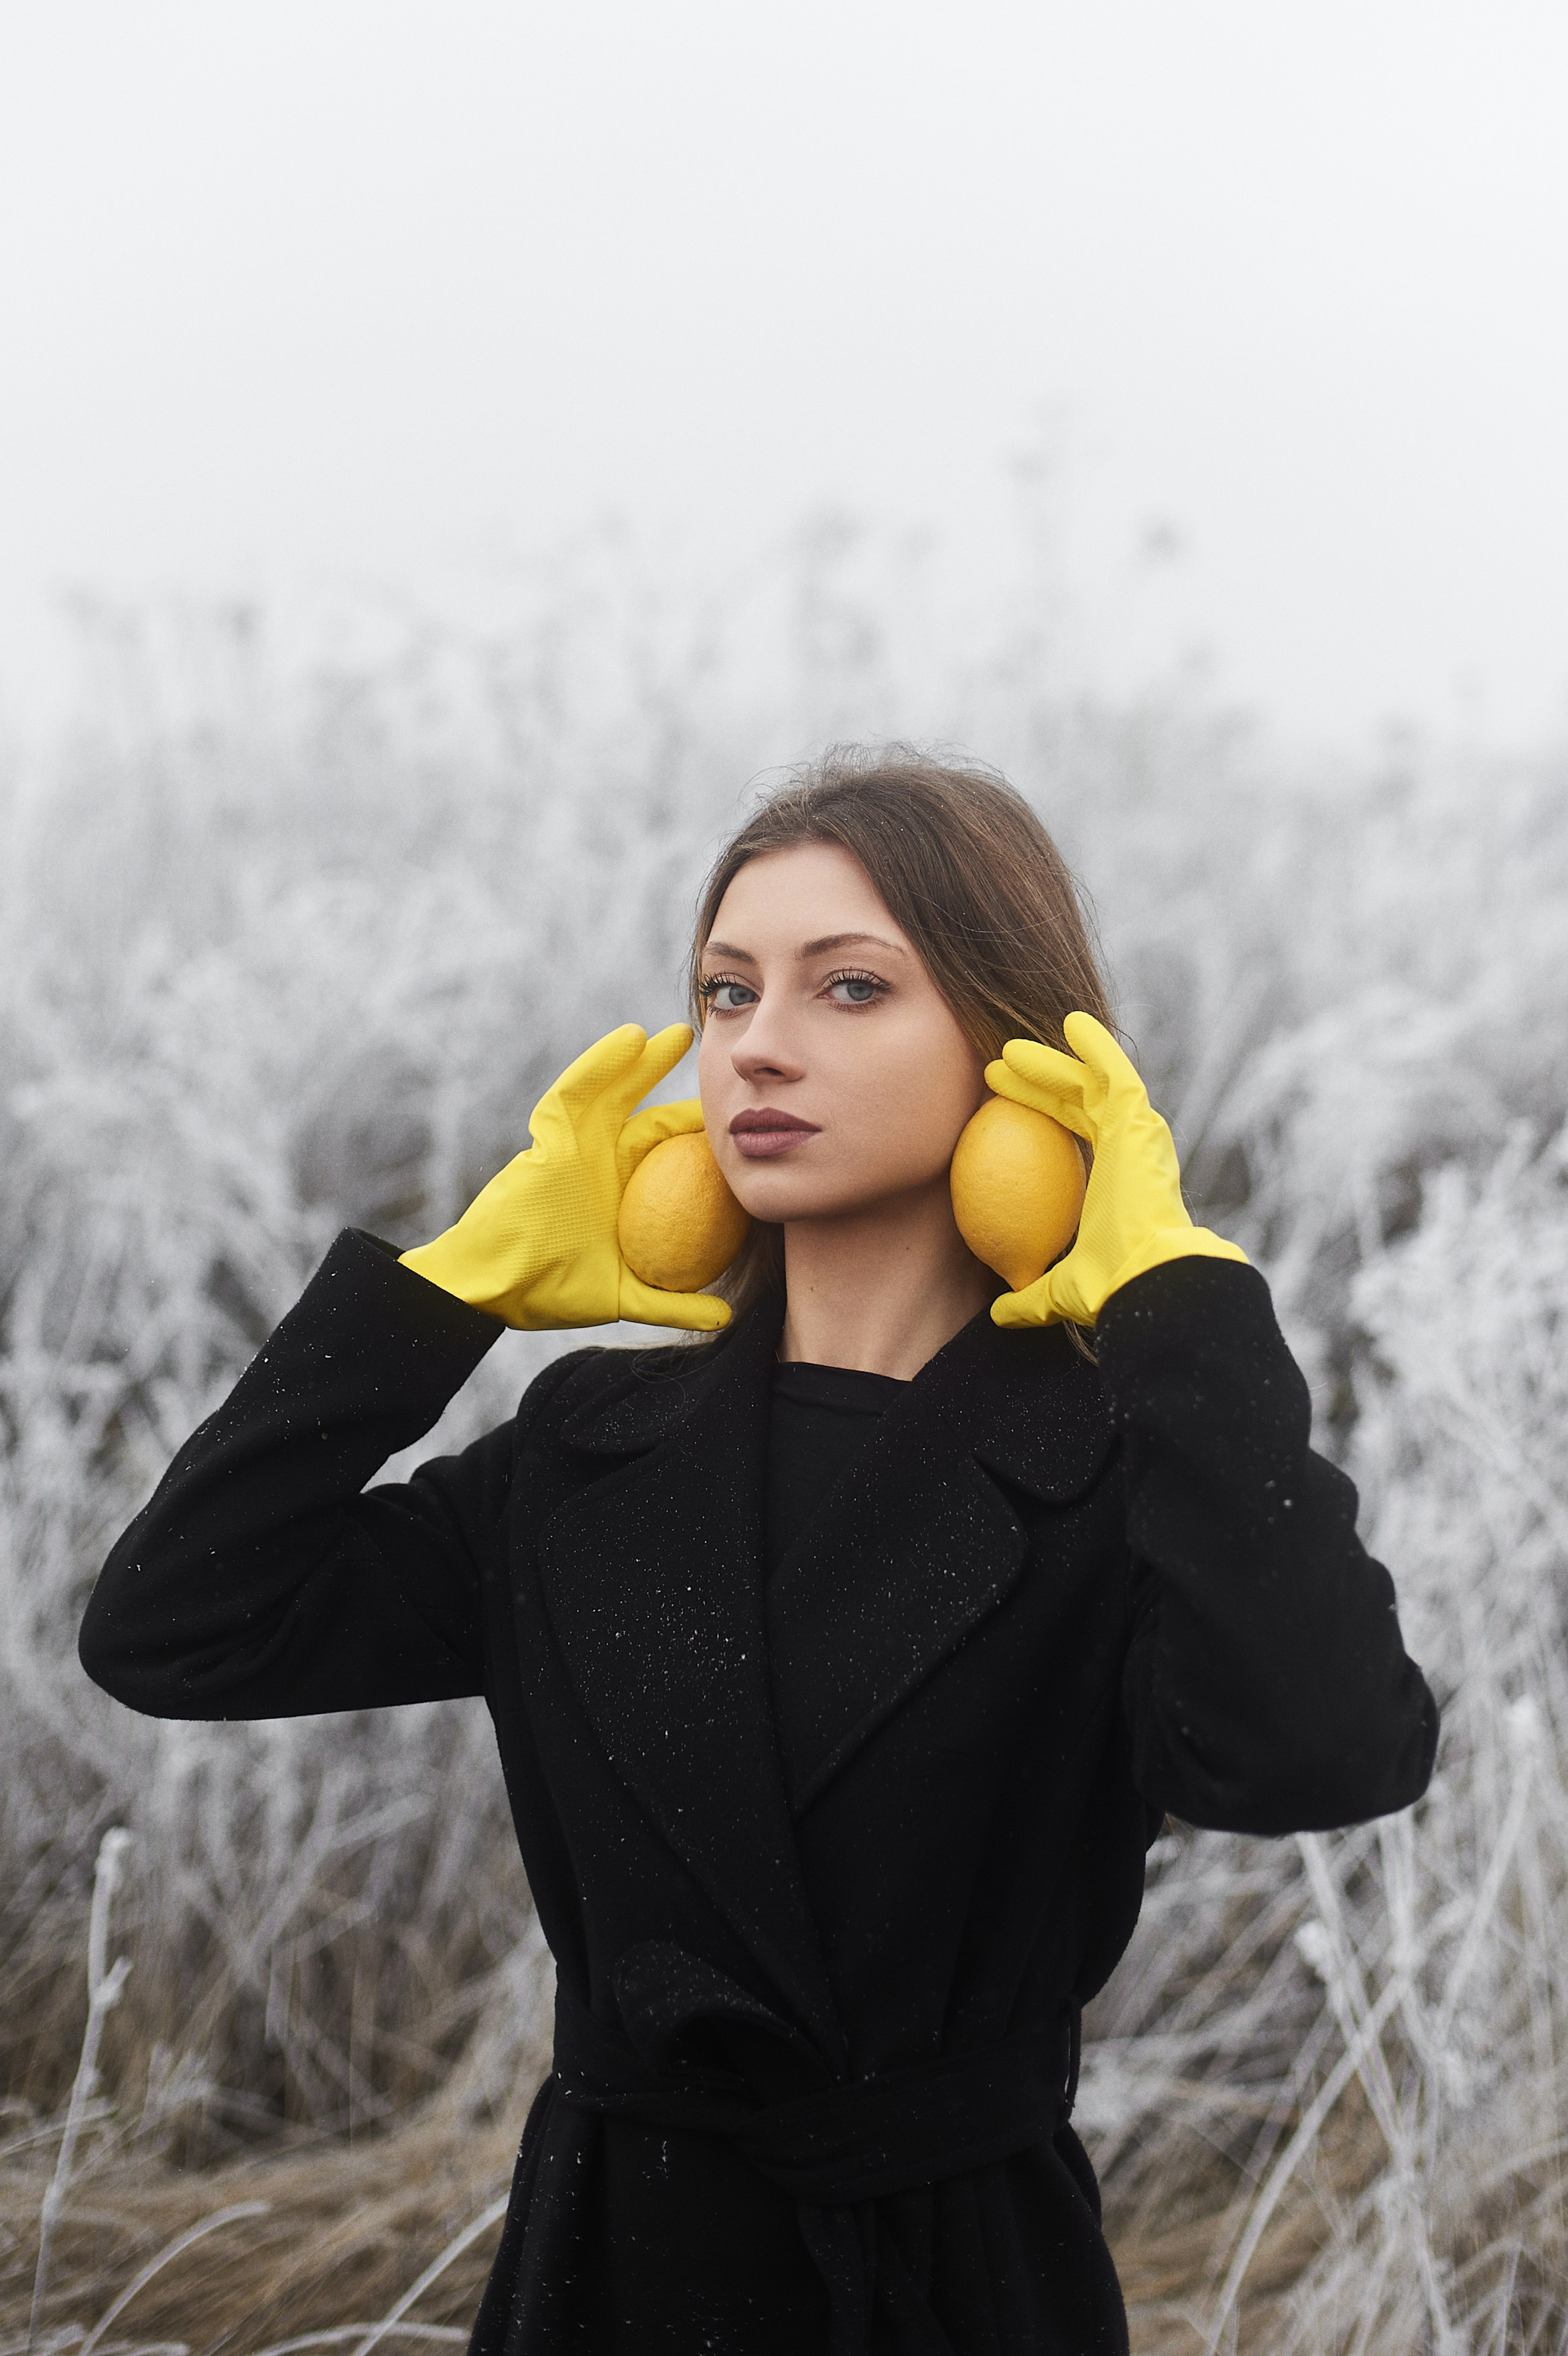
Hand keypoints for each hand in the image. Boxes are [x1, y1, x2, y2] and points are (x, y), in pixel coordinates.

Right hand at [400, 1024, 729, 1331]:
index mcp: (622, 1191)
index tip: (739, 1118)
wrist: (496, 1288)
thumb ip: (673, 1303)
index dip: (700, 1133)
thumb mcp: (625, 1297)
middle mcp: (600, 1161)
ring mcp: (573, 1145)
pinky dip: (602, 1062)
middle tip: (715, 1057)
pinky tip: (631, 1038)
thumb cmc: (551, 1292)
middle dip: (678, 1086)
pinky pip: (576, 1091)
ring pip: (614, 1091)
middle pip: (646, 1112)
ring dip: (643, 1059)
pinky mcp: (547, 1135)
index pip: (668, 1152)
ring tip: (679, 1035)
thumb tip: (726, 1318)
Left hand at [984, 1013, 1246, 1328]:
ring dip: (1053, 1061)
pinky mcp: (1142, 1122)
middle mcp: (1130, 1152)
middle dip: (1039, 1080)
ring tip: (1011, 1048)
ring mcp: (1138, 1134)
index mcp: (1113, 1182)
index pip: (1072, 1135)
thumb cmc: (1111, 1287)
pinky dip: (1096, 1047)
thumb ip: (1029, 1296)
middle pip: (1078, 1102)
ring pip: (1092, 1082)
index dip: (1040, 1112)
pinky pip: (1116, 1073)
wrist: (1150, 1280)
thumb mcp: (1058, 1289)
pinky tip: (1070, 1023)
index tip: (1000, 1102)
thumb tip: (998, 1314)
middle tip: (998, 1065)